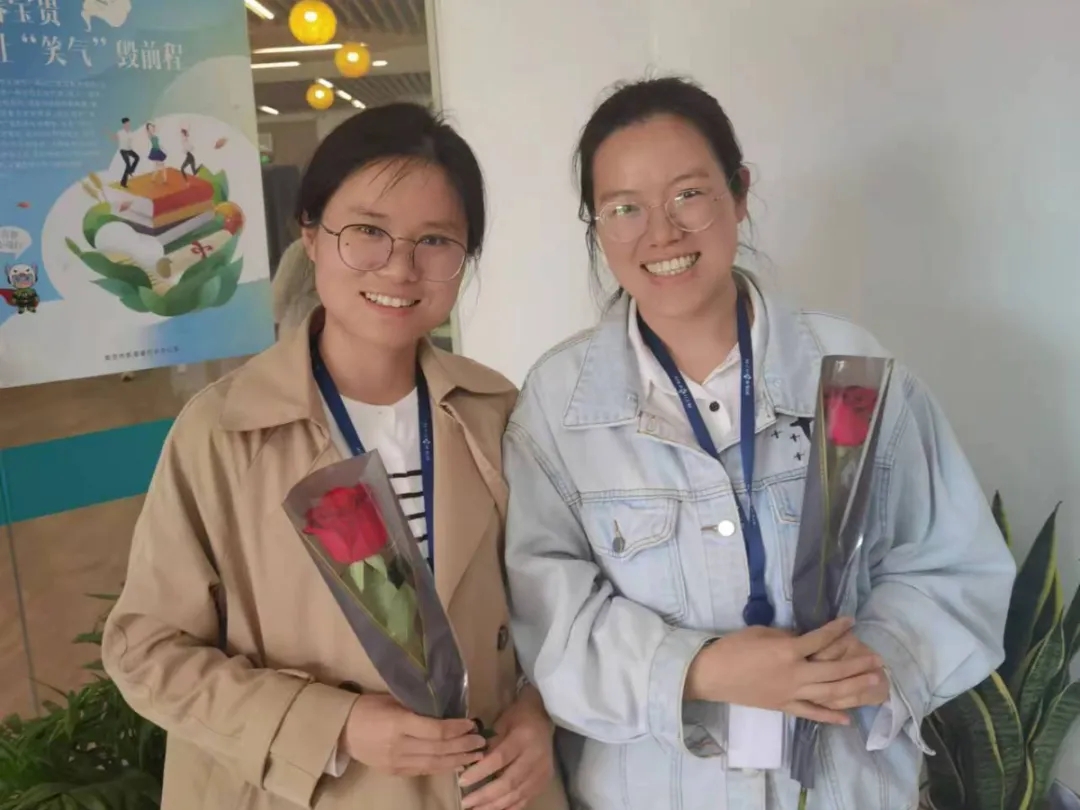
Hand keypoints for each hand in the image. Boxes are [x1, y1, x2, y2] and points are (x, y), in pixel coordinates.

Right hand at [341, 694, 486, 776]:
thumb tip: (447, 710)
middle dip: (463, 746)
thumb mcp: (393, 699)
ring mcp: (397, 762)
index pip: (436, 730)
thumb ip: (418, 707)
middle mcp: (400, 745)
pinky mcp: (396, 772)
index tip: (472, 724)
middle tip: (482, 742)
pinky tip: (456, 763)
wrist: (342, 730)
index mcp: (399, 723)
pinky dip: (442, 767)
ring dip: (458, 760)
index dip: (457, 729)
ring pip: (434, 764)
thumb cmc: (369, 707)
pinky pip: (424, 770)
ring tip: (476, 755)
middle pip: (439, 749)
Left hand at [459, 687, 554, 809]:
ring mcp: (542, 772)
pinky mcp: (544, 781)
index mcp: (523, 738)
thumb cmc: (520, 716)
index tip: (462, 781)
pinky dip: (509, 807)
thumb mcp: (503, 722)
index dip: (480, 772)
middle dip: (485, 795)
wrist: (546, 716)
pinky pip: (525, 799)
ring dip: (495, 805)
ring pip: (517, 794)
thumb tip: (472, 764)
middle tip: (466, 803)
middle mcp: (535, 757)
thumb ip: (491, 743)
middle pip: (509, 782)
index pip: (499, 759)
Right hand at [684, 617, 882, 724]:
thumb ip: (786, 637)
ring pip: (829, 694)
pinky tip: (848, 719)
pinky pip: (811, 714)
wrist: (713, 675)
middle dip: (858, 665)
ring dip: (854, 689)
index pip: (820, 639)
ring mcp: (791, 693)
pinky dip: (830, 717)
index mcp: (787, 650)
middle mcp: (795, 674)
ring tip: (873, 684)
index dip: (838, 628)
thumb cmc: (733, 648)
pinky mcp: (784, 707)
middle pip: (834, 671)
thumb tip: (804, 639)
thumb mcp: (761, 633)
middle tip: (878, 661)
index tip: (852, 621)